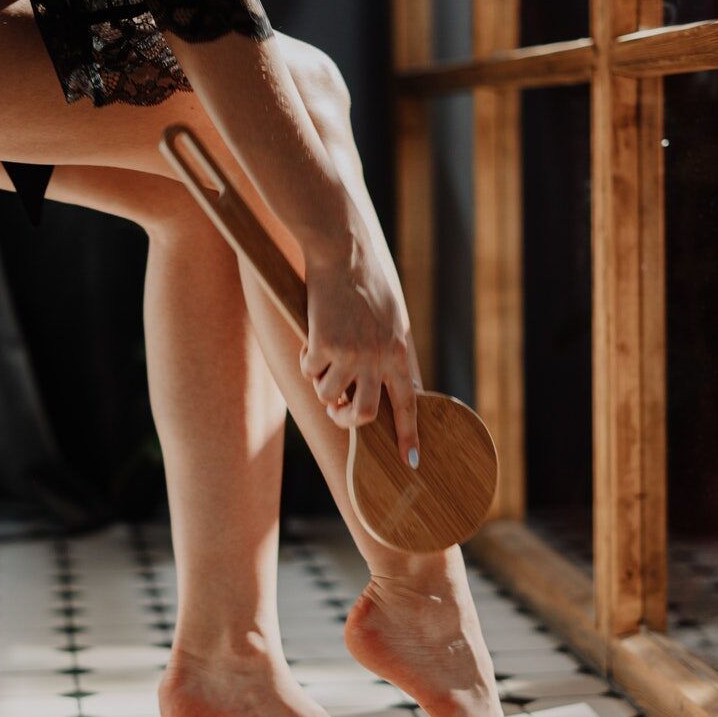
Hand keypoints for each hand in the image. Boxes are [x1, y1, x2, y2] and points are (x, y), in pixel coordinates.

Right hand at [300, 233, 421, 467]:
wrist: (343, 254)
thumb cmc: (366, 284)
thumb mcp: (392, 319)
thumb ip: (391, 352)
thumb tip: (397, 384)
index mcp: (398, 352)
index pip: (408, 404)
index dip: (409, 436)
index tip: (411, 462)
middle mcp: (376, 358)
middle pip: (365, 414)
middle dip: (346, 420)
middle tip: (336, 410)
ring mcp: (349, 353)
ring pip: (329, 395)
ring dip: (321, 384)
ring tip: (321, 360)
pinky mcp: (323, 345)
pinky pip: (309, 371)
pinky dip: (306, 359)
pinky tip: (312, 337)